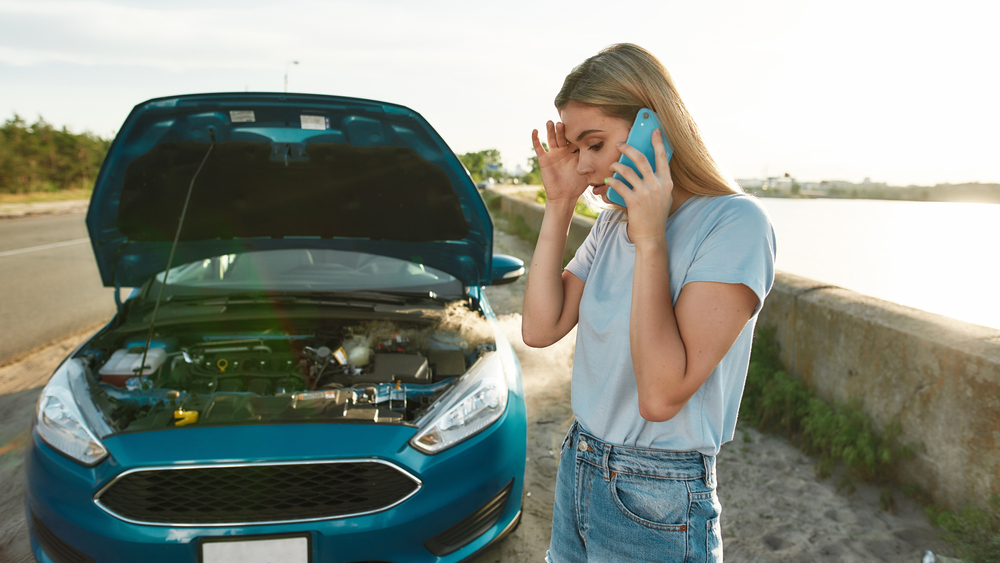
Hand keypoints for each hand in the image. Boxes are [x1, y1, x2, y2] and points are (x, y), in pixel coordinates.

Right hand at [531, 121, 589, 202]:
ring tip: (550, 122)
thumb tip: (608, 157)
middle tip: (562, 123)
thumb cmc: (578, 185)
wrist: (565, 196)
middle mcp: (564, 150)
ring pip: (551, 139)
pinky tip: (535, 130)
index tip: (578, 120)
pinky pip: (539, 148)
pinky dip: (536, 139)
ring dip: (550, 130)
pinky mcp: (544, 160)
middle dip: (562, 129)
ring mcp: (554, 154)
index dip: (576, 130)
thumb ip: (594, 163)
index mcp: (575, 151)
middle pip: (563, 136)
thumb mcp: (588, 172)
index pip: (575, 137)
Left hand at [606, 128, 674, 242]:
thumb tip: (647, 165)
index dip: (658, 142)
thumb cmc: (655, 216)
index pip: (663, 157)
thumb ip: (657, 181)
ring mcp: (646, 193)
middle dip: (628, 149)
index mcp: (667, 182)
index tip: (654, 130)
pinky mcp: (634, 201)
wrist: (652, 236)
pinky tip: (608, 180)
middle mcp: (658, 185)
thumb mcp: (663, 197)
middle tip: (619, 144)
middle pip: (641, 159)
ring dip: (616, 166)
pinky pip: (619, 185)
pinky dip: (612, 181)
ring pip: (627, 171)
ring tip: (611, 166)